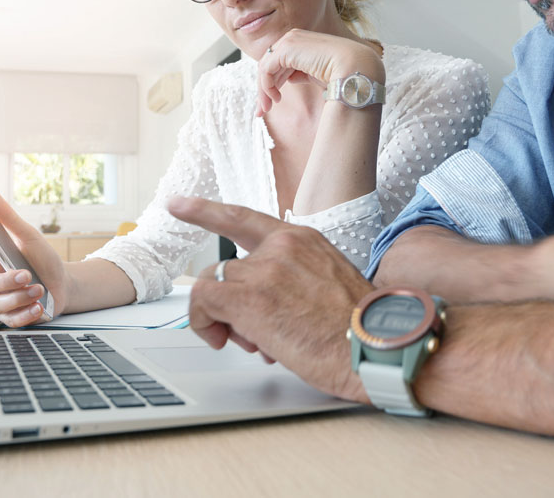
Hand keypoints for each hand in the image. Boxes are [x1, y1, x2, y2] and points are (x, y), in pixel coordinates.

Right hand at [0, 189, 69, 326]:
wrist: (65, 285)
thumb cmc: (44, 260)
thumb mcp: (30, 237)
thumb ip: (9, 218)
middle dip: (6, 280)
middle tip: (26, 274)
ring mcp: (3, 301)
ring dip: (21, 296)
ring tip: (39, 288)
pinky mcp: (14, 317)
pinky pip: (12, 320)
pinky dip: (25, 314)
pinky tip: (37, 306)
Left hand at [167, 196, 372, 402]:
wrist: (375, 349)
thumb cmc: (358, 331)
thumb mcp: (329, 285)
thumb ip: (292, 281)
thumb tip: (265, 305)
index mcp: (303, 241)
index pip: (244, 218)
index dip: (206, 212)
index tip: (178, 203)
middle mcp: (281, 248)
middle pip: (226, 268)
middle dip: (230, 304)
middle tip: (250, 335)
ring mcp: (264, 270)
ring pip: (214, 286)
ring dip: (224, 319)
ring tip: (252, 343)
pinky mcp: (248, 298)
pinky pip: (202, 301)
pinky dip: (203, 323)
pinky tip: (223, 340)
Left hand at [256, 29, 383, 116]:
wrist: (355, 68)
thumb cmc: (342, 74)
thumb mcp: (317, 74)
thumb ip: (302, 73)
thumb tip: (290, 78)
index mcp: (302, 42)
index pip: (279, 62)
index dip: (272, 83)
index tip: (271, 104)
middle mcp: (293, 38)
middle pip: (269, 65)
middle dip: (264, 89)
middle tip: (261, 111)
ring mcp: (289, 41)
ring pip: (265, 68)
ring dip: (263, 91)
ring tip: (266, 109)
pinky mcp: (286, 48)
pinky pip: (266, 69)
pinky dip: (266, 86)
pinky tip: (275, 99)